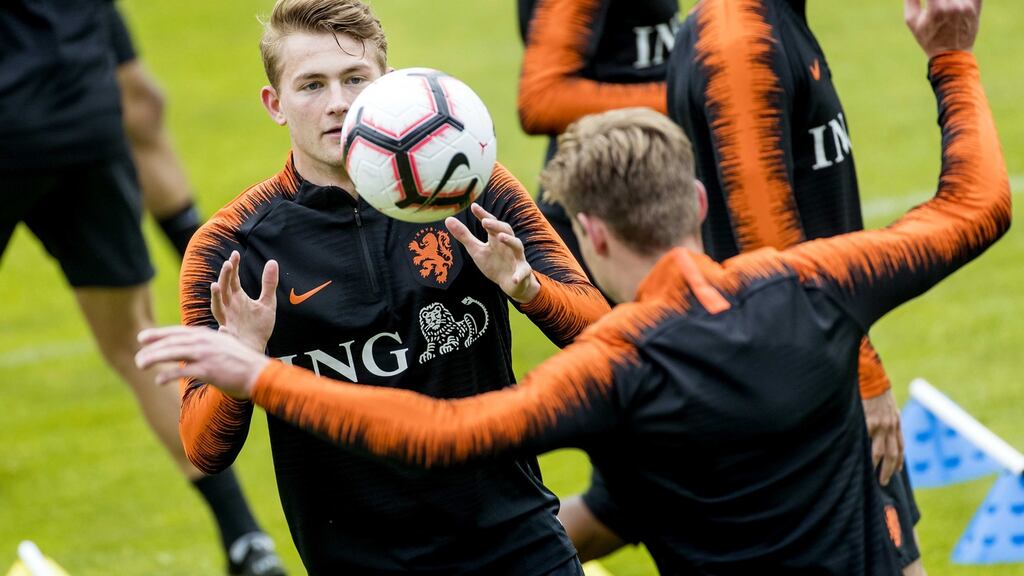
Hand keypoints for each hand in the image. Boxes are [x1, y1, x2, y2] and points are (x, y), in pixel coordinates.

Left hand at [135, 326, 270, 398]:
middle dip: (152, 347)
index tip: (142, 338)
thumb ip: (219, 339)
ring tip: (140, 365)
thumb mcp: (229, 345)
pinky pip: (183, 371)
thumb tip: (221, 331)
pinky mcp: (208, 370)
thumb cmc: (245, 362)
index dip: (158, 334)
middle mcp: (204, 342)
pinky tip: (158, 380)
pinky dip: (169, 375)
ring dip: (154, 358)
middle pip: (172, 342)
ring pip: (173, 353)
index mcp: (208, 335)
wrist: (259, 374)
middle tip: (138, 357)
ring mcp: (206, 355)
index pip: (178, 332)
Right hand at [210, 251, 277, 351]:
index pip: (233, 279)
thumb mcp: (267, 303)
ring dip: (216, 297)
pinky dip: (223, 332)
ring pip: (218, 307)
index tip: (235, 254)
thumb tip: (272, 261)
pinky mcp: (230, 337)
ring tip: (215, 286)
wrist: (256, 347)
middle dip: (225, 277)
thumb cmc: (258, 326)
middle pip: (224, 288)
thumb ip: (268, 284)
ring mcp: (227, 321)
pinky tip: (223, 328)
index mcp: (237, 298)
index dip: (234, 267)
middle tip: (228, 264)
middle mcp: (229, 306)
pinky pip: (225, 334)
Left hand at [446, 203, 539, 302]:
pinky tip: (514, 279)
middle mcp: (508, 245)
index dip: (483, 214)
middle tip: (484, 221)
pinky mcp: (523, 271)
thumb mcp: (477, 250)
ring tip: (500, 237)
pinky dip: (519, 275)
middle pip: (506, 230)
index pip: (491, 223)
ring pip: (517, 246)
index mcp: (496, 238)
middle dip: (496, 225)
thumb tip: (448, 219)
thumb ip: (464, 236)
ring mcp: (517, 257)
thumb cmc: (494, 264)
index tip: (473, 206)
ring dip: (510, 241)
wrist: (511, 283)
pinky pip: (523, 272)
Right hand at [863, 389, 903, 485]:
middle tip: (883, 481)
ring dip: (876, 467)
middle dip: (889, 470)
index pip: (900, 447)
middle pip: (892, 454)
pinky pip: (865, 442)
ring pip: (879, 452)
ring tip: (870, 477)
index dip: (898, 461)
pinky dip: (862, 453)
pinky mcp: (868, 423)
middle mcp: (890, 427)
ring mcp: (880, 426)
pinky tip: (858, 461)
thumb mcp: (888, 404)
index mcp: (896, 422)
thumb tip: (885, 423)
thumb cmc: (877, 389)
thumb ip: (888, 416)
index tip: (896, 471)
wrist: (872, 378)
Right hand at [905, 0, 981, 57]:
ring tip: (942, 4)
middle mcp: (954, 6)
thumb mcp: (912, 21)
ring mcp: (967, 6)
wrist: (952, 54)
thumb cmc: (928, 38)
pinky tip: (953, 3)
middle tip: (934, 1)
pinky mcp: (976, 6)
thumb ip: (911, 0)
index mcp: (936, 10)